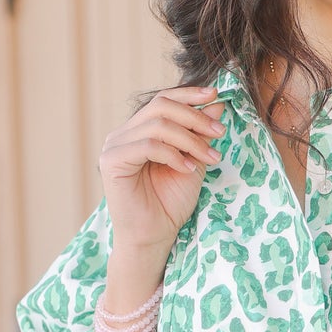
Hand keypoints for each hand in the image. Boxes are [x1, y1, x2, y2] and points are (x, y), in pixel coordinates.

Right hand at [98, 83, 226, 254]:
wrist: (154, 236)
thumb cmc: (170, 203)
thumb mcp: (192, 161)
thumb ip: (199, 134)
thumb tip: (216, 103)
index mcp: (139, 131)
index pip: (162, 100)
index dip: (188, 94)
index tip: (216, 96)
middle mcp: (123, 134)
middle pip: (160, 106)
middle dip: (194, 117)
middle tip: (219, 133)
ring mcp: (115, 146)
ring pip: (157, 125)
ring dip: (190, 139)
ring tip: (209, 157)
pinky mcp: (111, 161)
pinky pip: (147, 145)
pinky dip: (173, 154)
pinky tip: (188, 169)